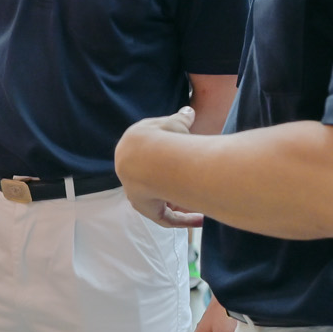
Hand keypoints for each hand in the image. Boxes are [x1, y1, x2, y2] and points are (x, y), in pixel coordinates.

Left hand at [115, 108, 203, 227]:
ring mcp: (138, 191)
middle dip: (173, 183)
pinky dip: (184, 219)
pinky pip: (166, 217)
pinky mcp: (147, 207)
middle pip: (154, 181)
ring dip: (180, 201)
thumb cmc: (163, 136)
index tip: (183, 158)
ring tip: (201, 202)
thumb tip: (188, 112)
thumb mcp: (174, 123)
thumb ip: (181, 119)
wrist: (149, 156)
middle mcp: (132, 173)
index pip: (149, 156)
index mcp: (133, 149)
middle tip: (191, 185)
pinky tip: (201, 219)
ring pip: (161, 199)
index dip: (167, 158)